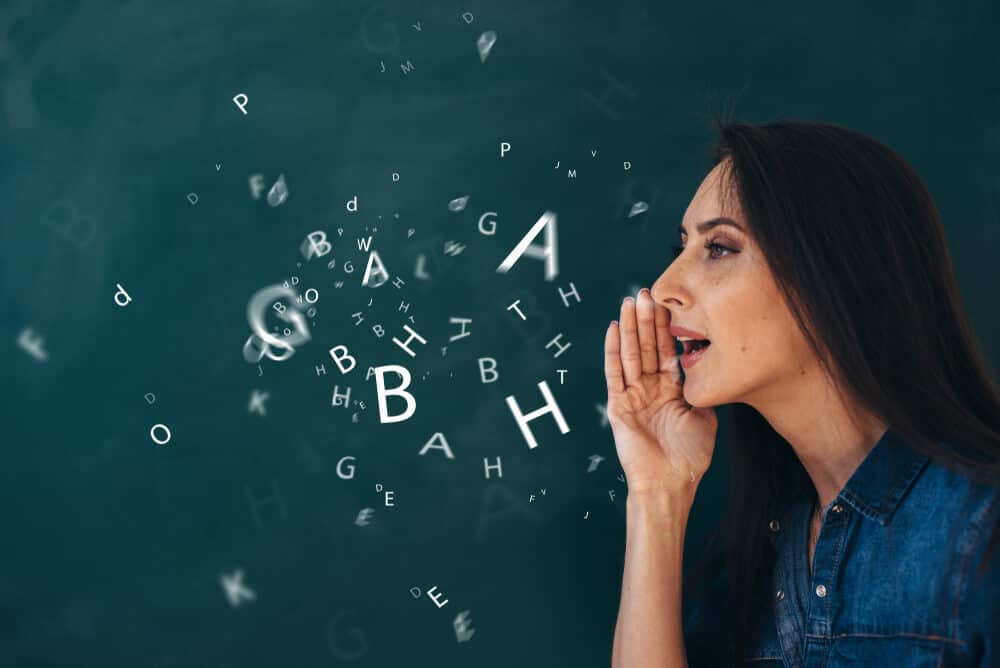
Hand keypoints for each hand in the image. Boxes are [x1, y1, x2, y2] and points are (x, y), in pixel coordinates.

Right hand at [604, 288, 717, 492]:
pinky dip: (613, 350)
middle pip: (647, 347)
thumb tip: (707, 370)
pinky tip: (615, 328)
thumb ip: (700, 391)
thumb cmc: (689, 457)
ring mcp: (632, 395)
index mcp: (669, 390)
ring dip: (631, 327)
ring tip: (630, 301)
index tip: (667, 302)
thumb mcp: (704, 417)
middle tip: (645, 292)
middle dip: (647, 319)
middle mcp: (649, 389)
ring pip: (631, 354)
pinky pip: (614, 373)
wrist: (671, 483)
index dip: (666, 327)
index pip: (666, 351)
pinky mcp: (618, 405)